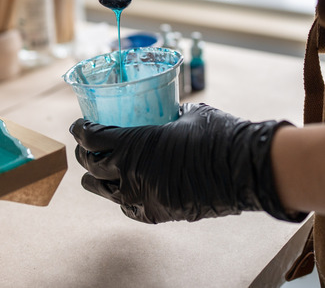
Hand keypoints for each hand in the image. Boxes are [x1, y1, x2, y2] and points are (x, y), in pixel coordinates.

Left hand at [70, 103, 305, 223]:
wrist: (246, 170)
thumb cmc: (220, 134)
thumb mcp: (187, 115)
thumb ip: (167, 115)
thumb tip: (163, 110)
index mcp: (135, 143)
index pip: (92, 138)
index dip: (80, 130)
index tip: (79, 124)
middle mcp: (131, 174)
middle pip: (90, 166)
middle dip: (83, 154)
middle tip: (85, 146)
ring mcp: (142, 198)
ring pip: (103, 191)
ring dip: (96, 178)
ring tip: (96, 170)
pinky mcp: (157, 214)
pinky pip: (126, 208)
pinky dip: (121, 198)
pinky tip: (123, 189)